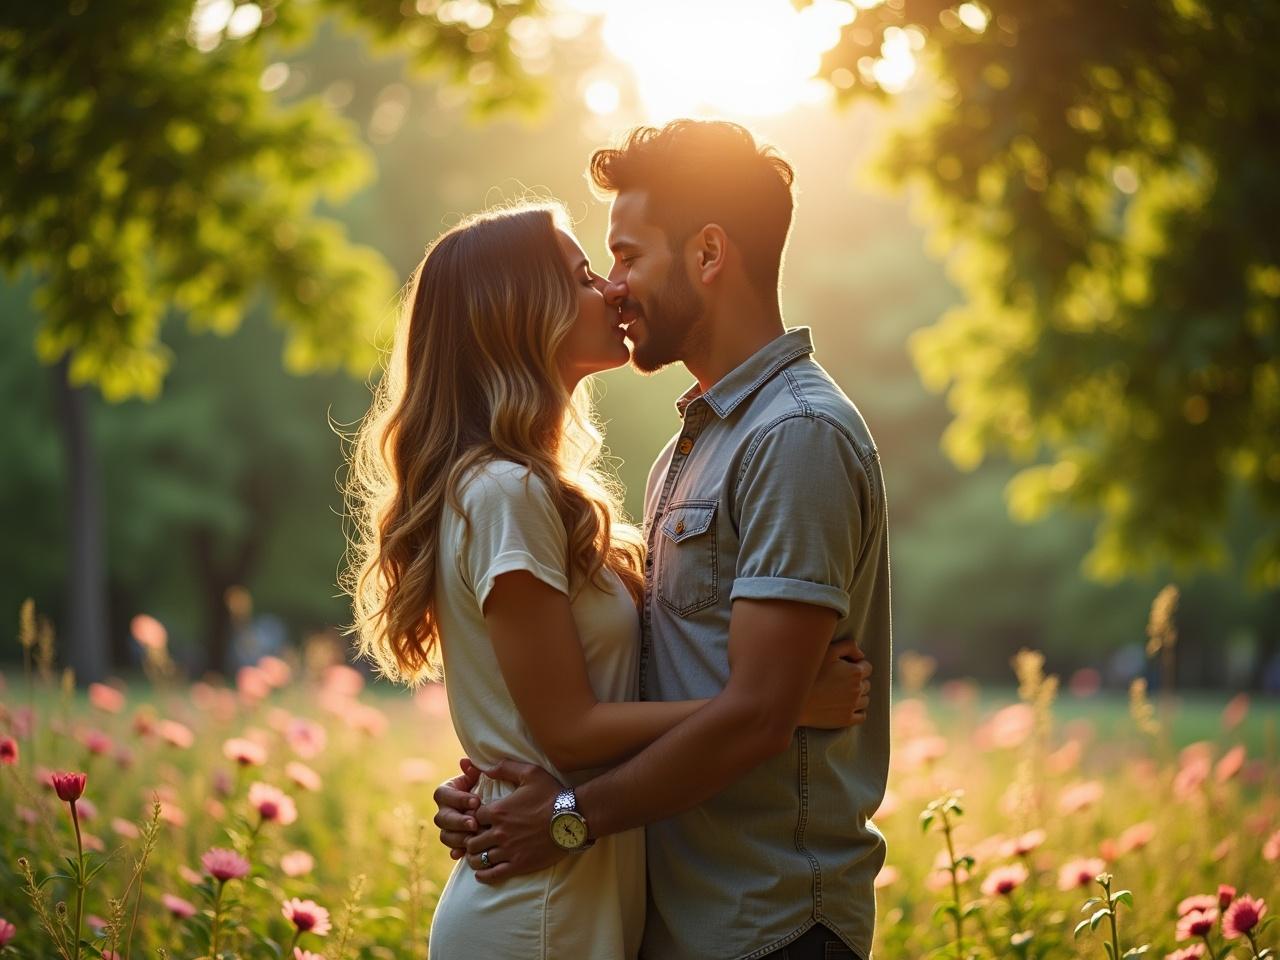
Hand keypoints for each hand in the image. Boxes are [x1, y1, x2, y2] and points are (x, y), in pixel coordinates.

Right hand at [432, 758, 481, 859]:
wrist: (492, 806)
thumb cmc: (485, 787)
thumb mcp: (480, 778)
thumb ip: (473, 770)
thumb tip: (465, 762)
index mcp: (446, 793)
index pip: (443, 795)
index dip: (458, 799)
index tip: (476, 801)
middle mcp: (443, 811)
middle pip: (442, 818)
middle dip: (458, 821)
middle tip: (474, 823)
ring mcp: (447, 828)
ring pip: (445, 836)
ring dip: (459, 837)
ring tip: (475, 837)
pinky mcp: (455, 842)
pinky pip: (452, 849)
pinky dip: (457, 851)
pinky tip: (463, 854)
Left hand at [463, 759, 568, 883]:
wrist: (572, 818)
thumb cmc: (552, 795)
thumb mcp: (530, 773)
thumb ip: (505, 768)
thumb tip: (486, 767)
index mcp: (498, 811)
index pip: (473, 818)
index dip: (474, 819)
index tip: (480, 820)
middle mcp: (499, 832)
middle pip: (471, 841)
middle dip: (471, 839)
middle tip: (477, 839)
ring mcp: (508, 850)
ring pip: (478, 859)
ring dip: (475, 857)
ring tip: (478, 855)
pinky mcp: (518, 865)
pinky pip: (492, 874)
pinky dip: (483, 874)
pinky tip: (482, 872)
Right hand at [799, 638, 870, 728]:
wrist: (793, 698)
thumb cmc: (809, 672)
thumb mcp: (828, 650)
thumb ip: (848, 647)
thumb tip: (861, 654)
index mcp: (855, 672)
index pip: (867, 667)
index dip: (856, 665)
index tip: (844, 667)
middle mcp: (857, 689)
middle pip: (866, 684)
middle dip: (857, 681)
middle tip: (840, 680)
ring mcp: (853, 706)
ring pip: (865, 699)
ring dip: (858, 696)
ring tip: (841, 693)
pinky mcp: (846, 719)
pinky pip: (862, 715)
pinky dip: (857, 711)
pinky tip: (845, 706)